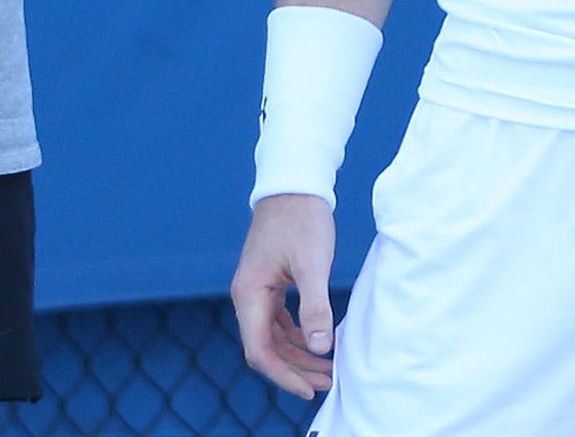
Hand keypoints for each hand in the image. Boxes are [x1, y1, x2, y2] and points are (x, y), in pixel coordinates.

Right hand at [231, 192, 337, 398]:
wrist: (293, 184)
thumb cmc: (302, 219)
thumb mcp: (313, 264)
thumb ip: (315, 308)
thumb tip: (320, 348)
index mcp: (250, 293)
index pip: (260, 350)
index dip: (284, 375)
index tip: (310, 389)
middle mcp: (247, 294)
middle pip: (265, 348)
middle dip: (294, 370)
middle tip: (327, 383)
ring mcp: (256, 288)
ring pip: (272, 336)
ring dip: (297, 354)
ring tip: (326, 368)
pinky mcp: (268, 281)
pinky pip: (277, 320)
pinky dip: (296, 335)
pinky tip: (317, 340)